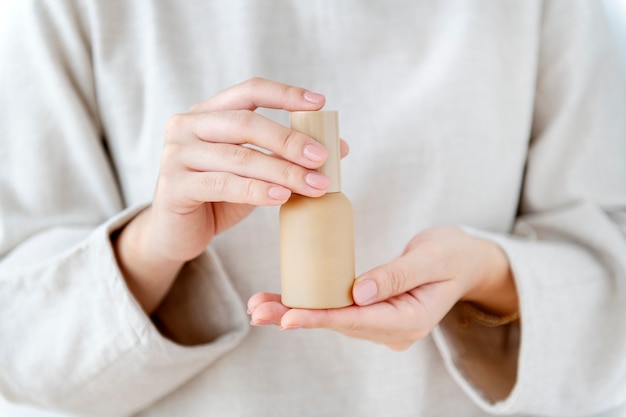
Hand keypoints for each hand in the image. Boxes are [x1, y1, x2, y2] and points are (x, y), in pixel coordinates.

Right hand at [114, 78, 346, 312]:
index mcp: (207, 113)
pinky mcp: (173, 185)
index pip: (249, 91)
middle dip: (290, 140)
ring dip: (283, 171)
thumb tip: (339, 147)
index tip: (320, 103)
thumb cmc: (218, 197)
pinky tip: (282, 196)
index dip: (285, 94)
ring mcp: (176, 154)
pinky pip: (224, 184)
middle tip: (322, 157)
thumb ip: (285, 156)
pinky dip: (257, 190)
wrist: (176, 234)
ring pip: (240, 157)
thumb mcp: (255, 172)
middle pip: (246, 123)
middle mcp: (186, 125)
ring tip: (315, 185)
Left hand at [248, 226, 517, 350]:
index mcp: (411, 320)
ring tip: (259, 307)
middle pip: (339, 324)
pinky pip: (340, 311)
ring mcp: (384, 325)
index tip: (289, 317)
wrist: (467, 262)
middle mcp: (394, 330)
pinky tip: (284, 302)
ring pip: (334, 319)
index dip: (321, 318)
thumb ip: (396, 275)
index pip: (358, 320)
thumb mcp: (430, 258)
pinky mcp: (375, 314)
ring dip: (297, 312)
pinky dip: (312, 305)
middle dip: (297, 316)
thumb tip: (358, 293)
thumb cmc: (452, 254)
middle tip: (257, 312)